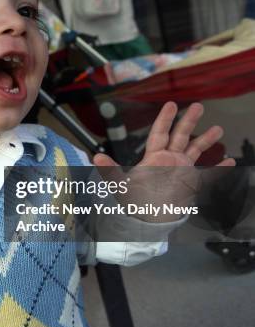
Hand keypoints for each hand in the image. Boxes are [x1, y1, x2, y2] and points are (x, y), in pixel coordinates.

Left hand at [93, 102, 234, 221]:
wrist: (146, 222)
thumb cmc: (132, 202)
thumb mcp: (120, 185)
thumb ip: (110, 170)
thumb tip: (96, 157)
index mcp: (154, 158)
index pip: (159, 133)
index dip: (165, 119)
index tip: (171, 104)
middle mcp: (169, 160)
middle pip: (180, 136)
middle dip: (188, 121)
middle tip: (198, 105)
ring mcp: (181, 171)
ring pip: (195, 151)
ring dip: (206, 140)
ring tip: (218, 128)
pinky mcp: (190, 185)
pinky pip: (208, 175)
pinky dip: (219, 169)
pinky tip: (230, 162)